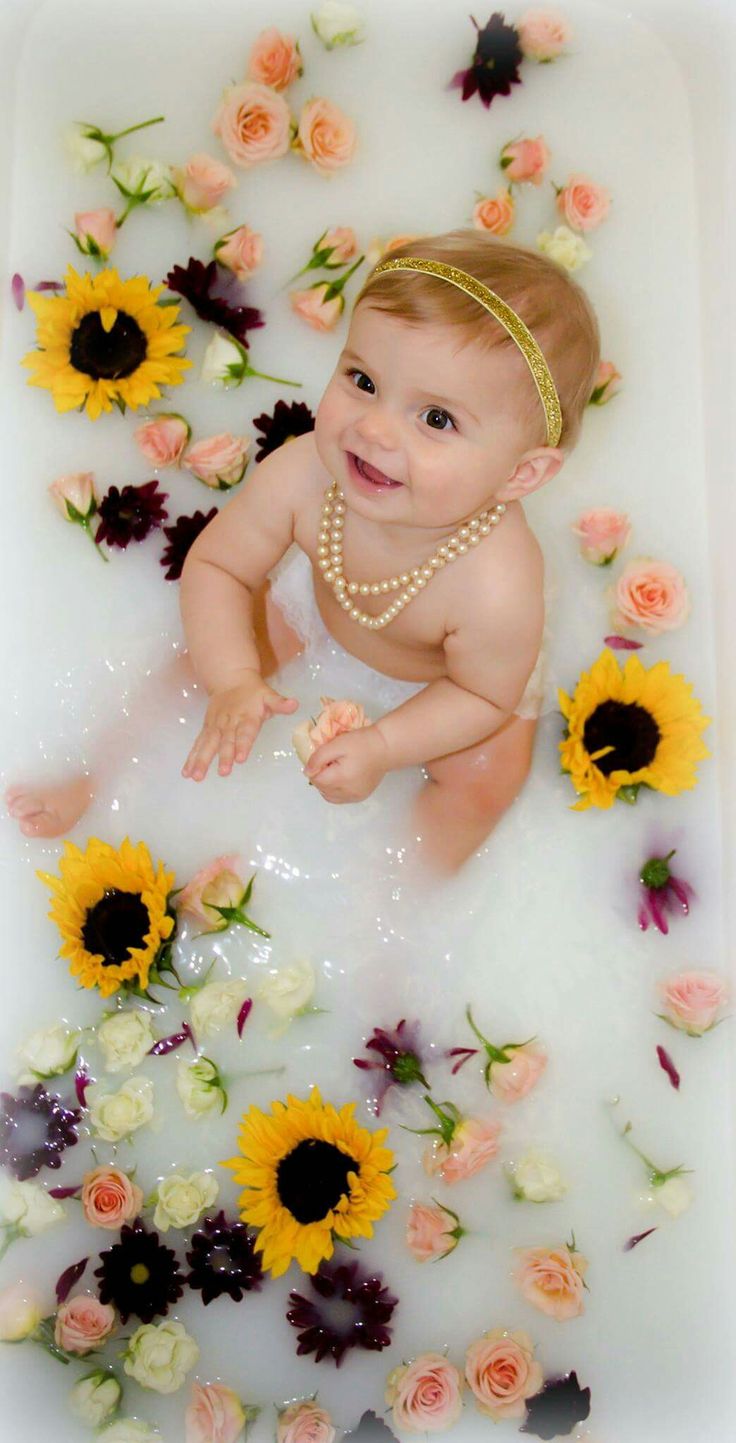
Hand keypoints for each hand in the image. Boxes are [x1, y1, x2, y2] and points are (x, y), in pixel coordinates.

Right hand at [182, 671, 297, 780]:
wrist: (230, 678)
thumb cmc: (254, 693)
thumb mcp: (268, 695)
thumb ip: (279, 703)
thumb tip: (294, 705)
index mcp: (246, 717)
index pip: (245, 732)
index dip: (243, 745)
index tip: (240, 758)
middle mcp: (229, 723)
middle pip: (226, 741)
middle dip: (224, 757)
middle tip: (223, 772)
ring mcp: (216, 727)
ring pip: (208, 745)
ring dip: (202, 760)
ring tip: (196, 776)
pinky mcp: (207, 729)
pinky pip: (198, 744)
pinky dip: (192, 757)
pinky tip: (187, 772)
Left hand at [304, 725, 389, 802]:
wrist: (386, 748)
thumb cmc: (362, 743)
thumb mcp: (336, 744)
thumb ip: (318, 758)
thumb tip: (307, 772)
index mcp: (340, 779)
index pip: (315, 779)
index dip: (315, 767)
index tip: (324, 757)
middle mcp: (347, 792)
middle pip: (321, 789)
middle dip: (321, 776)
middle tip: (330, 761)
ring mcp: (355, 797)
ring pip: (329, 796)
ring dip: (326, 785)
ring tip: (334, 770)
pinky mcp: (361, 797)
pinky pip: (340, 798)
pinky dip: (336, 791)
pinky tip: (341, 778)